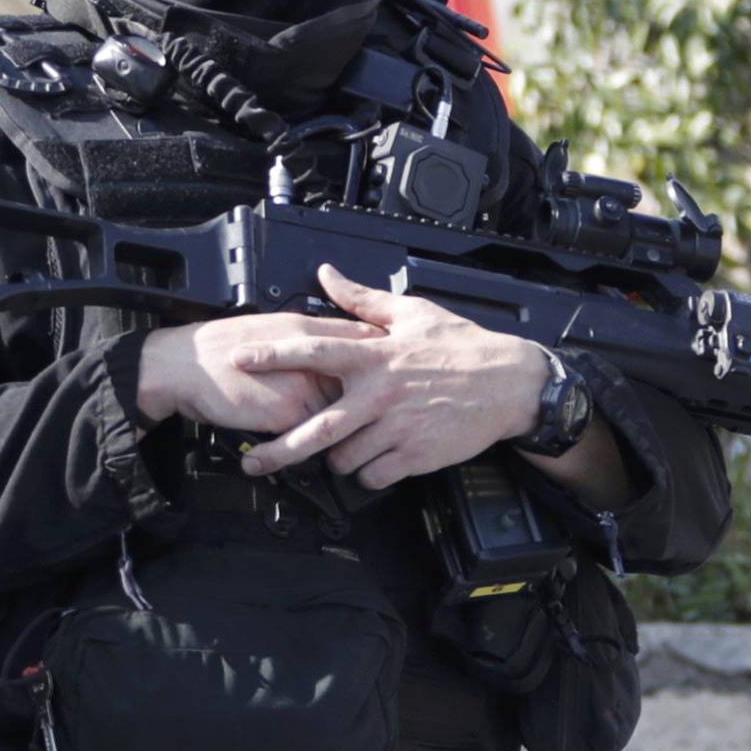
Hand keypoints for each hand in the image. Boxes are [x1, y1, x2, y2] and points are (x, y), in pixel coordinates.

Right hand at [134, 310, 377, 435]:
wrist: (182, 366)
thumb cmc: (220, 348)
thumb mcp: (269, 329)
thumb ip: (306, 339)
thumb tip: (334, 349)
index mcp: (306, 327)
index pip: (363, 337)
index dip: (385, 352)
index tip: (401, 364)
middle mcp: (311, 354)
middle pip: (365, 375)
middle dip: (380, 393)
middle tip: (392, 406)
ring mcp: (302, 385)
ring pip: (345, 409)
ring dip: (356, 425)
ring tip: (369, 436)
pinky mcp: (288, 415)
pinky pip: (318, 434)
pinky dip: (324, 443)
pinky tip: (333, 453)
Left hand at [232, 266, 546, 491]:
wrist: (509, 383)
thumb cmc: (460, 346)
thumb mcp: (411, 312)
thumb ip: (361, 299)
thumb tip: (326, 273)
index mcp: (374, 356)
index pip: (312, 352)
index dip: (273, 355)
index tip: (240, 360)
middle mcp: (379, 394)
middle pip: (316, 430)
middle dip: (278, 451)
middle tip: (253, 461)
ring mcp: (397, 428)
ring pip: (344, 459)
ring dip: (336, 459)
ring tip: (344, 447)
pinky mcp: (415, 456)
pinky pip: (374, 476)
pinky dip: (368, 474)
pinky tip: (375, 460)